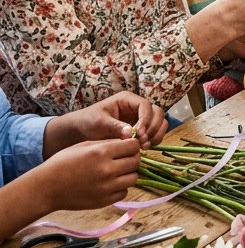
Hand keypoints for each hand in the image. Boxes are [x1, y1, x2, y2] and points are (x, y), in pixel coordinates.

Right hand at [41, 139, 141, 211]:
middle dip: (132, 158)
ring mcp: (107, 187)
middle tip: (123, 159)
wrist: (47, 187)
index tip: (127, 147)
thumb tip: (127, 142)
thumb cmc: (64, 162)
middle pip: (136, 162)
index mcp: (102, 152)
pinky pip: (124, 192)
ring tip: (117, 171)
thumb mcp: (85, 145)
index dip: (132, 145)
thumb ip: (108, 144)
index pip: (133, 146)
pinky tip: (110, 183)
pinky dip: (120, 188)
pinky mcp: (105, 201)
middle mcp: (108, 170)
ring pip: (134, 178)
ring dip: (128, 174)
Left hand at [47, 92, 167, 152]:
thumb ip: (115, 126)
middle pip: (158, 112)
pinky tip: (144, 148)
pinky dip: (154, 139)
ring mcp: (140, 117)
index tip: (139, 133)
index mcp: (127, 99)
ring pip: (160, 122)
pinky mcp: (141, 128)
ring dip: (156, 134)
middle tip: (143, 142)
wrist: (83, 130)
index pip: (145, 105)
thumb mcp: (100, 123)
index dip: (146, 119)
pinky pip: (155, 132)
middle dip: (153, 128)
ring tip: (145, 147)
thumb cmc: (89, 122)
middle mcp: (137, 107)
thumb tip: (130, 133)